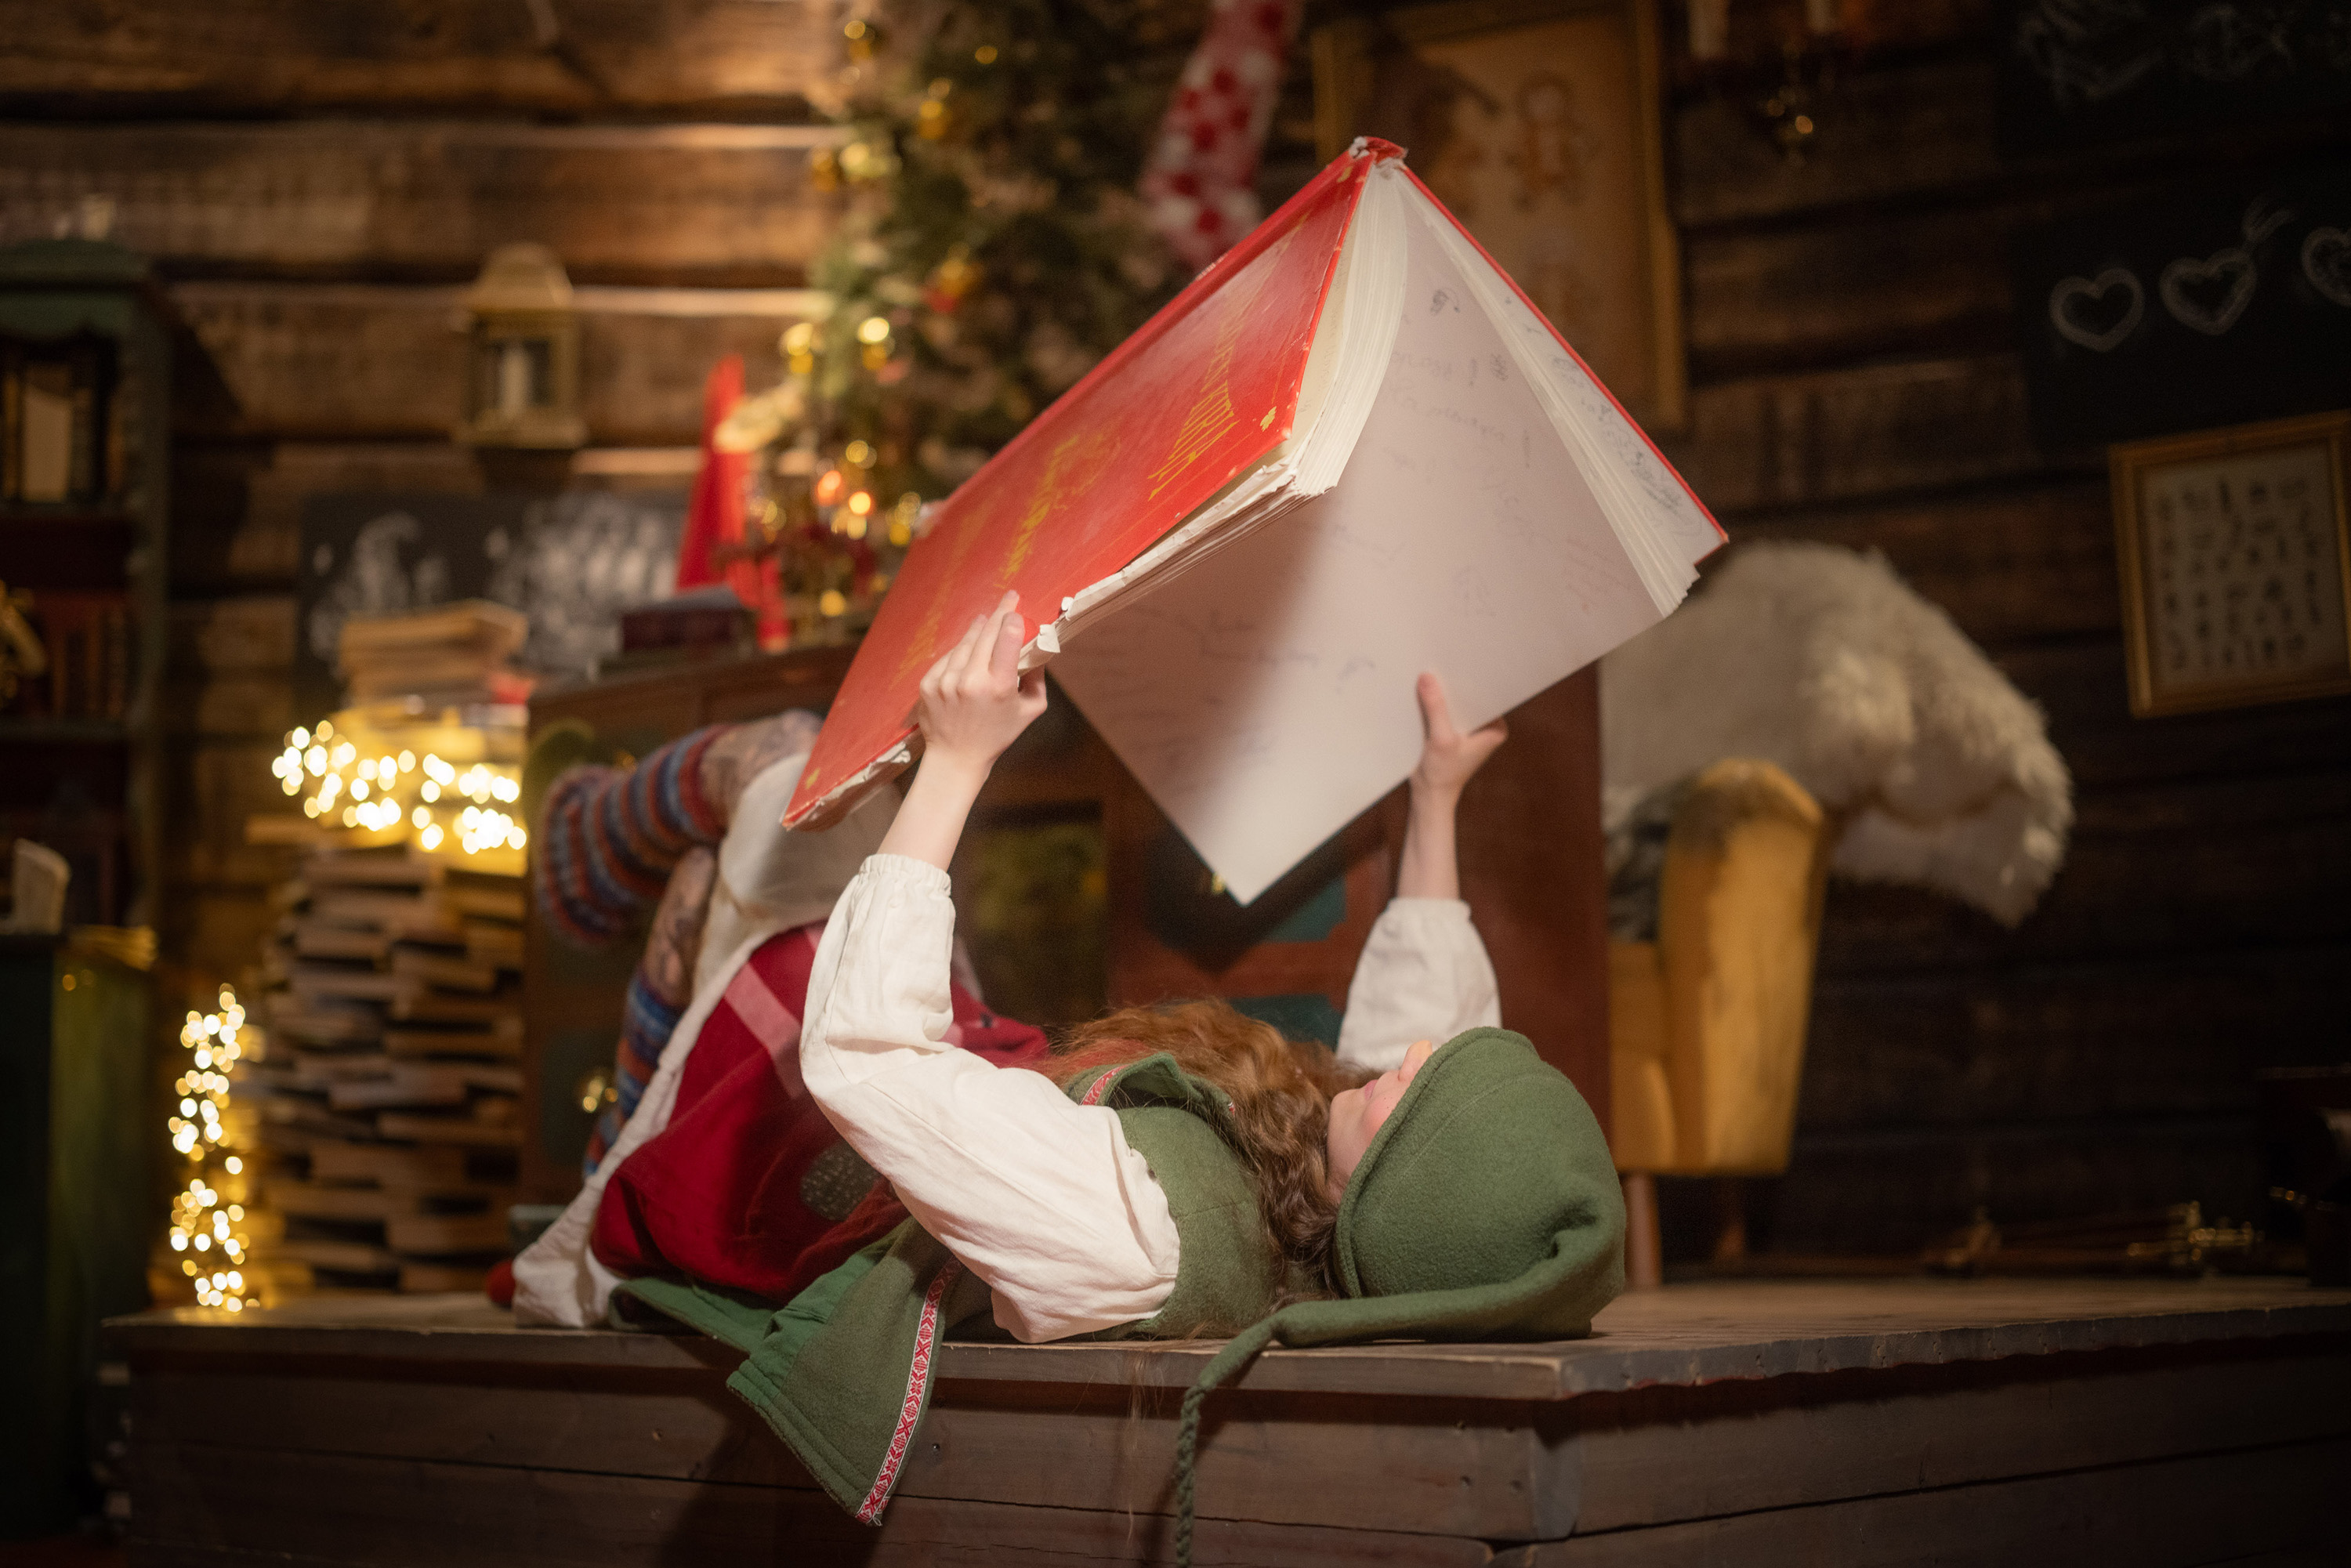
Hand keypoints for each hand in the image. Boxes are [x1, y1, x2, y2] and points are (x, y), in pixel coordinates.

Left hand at [913, 590, 1046, 781]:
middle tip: (1010, 597)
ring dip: (978, 628)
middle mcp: (970, 682)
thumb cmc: (998, 734)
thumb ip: (1038, 678)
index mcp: (999, 688)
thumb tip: (1038, 646)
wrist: (955, 757)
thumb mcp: (1030, 710)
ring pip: (965, 643)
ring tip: (987, 619)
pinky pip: (948, 657)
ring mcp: (946, 682)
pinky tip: (968, 647)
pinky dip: (960, 650)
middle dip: (1000, 614)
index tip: (1017, 610)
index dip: (1013, 620)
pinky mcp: (928, 684)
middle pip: (987, 635)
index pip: (1008, 641)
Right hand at [1408, 672, 1505, 803]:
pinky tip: (1422, 690)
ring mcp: (1467, 729)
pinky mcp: (1450, 731)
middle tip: (1441, 662)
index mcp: (1495, 728)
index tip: (1460, 660)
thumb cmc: (1442, 774)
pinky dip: (1433, 704)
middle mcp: (1484, 726)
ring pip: (1454, 703)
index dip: (1472, 679)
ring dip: (1442, 694)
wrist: (1429, 796)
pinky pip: (1443, 711)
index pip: (1485, 695)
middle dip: (1455, 686)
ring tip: (1430, 672)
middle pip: (1468, 697)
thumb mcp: (1441, 739)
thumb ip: (1436, 708)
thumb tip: (1427, 678)